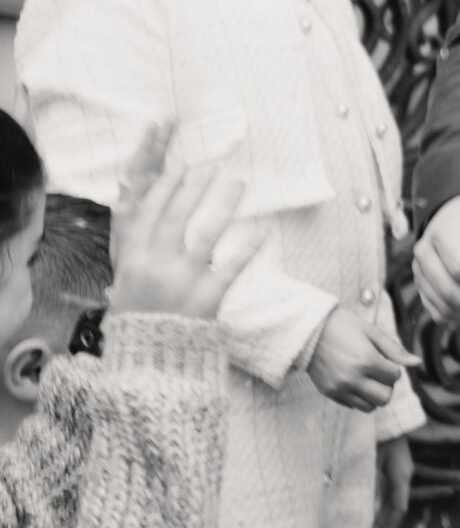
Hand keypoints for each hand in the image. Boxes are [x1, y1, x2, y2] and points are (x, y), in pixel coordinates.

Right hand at [105, 121, 263, 319]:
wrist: (152, 361)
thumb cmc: (140, 317)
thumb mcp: (127, 282)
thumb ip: (135, 251)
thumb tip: (133, 215)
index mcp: (133, 261)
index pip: (148, 214)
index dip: (165, 188)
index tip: (180, 167)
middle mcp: (157, 267)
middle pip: (177, 216)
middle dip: (194, 187)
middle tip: (211, 167)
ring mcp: (184, 282)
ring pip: (208, 234)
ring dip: (225, 204)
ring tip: (238, 183)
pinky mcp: (209, 297)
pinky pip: (234, 266)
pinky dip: (250, 246)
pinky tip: (265, 229)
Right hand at [306, 305, 420, 411]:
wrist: (309, 331)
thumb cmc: (344, 327)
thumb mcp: (372, 332)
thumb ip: (395, 350)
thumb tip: (418, 363)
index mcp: (366, 361)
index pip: (394, 377)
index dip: (393, 368)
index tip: (384, 359)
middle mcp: (352, 378)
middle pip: (384, 398)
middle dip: (387, 386)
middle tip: (380, 374)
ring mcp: (339, 388)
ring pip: (369, 407)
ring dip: (374, 395)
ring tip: (368, 380)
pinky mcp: (329, 393)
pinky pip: (353, 405)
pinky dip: (359, 398)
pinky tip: (355, 382)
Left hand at [374, 436, 412, 527]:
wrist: (389, 413)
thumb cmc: (378, 435)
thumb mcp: (372, 460)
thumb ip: (371, 484)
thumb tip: (368, 509)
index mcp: (401, 476)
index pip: (398, 507)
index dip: (389, 525)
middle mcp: (403, 475)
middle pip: (396, 505)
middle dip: (384, 523)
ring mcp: (400, 470)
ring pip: (393, 498)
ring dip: (382, 513)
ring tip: (370, 527)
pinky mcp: (394, 465)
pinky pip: (389, 489)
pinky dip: (381, 500)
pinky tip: (371, 506)